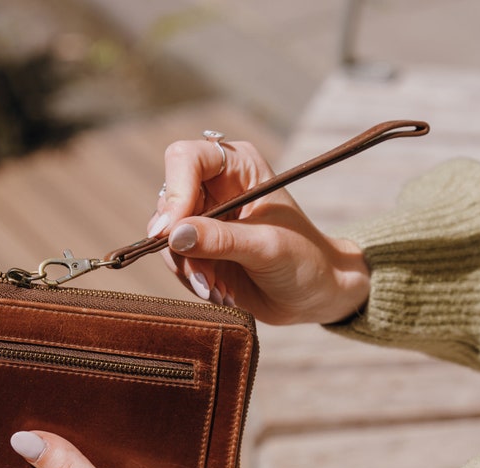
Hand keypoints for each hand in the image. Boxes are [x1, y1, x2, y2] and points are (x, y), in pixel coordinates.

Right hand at [148, 138, 369, 324]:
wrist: (313, 295)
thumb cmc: (304, 260)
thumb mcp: (266, 247)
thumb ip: (220, 240)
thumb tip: (173, 235)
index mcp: (238, 167)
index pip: (185, 159)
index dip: (175, 193)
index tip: (172, 233)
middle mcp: (214, 188)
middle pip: (168, 205)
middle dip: (182, 247)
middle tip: (206, 279)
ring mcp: (203, 220)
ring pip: (166, 239)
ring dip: (189, 271)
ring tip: (221, 292)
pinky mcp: (198, 250)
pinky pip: (175, 262)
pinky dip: (193, 282)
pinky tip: (222, 294)